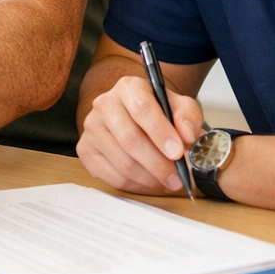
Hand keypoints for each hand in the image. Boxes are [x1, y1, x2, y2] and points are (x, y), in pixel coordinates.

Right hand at [78, 74, 204, 194]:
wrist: (137, 116)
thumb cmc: (159, 112)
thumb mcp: (180, 107)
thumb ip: (188, 117)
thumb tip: (186, 135)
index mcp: (128, 87)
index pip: (142, 108)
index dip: (160, 133)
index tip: (177, 153)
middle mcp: (104, 104)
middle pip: (130, 139)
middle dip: (158, 164)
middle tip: (177, 178)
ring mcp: (92, 127)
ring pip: (122, 162)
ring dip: (149, 178)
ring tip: (166, 181)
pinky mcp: (85, 149)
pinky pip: (112, 176)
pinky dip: (135, 185)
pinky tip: (148, 182)